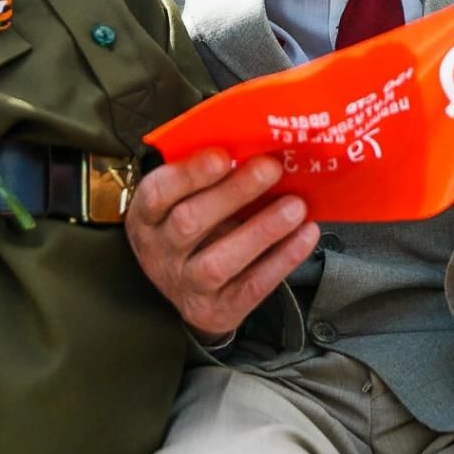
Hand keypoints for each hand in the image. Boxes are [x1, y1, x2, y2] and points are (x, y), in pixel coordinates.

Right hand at [124, 149, 319, 340]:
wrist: (190, 290)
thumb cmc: (196, 224)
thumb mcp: (187, 199)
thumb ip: (211, 174)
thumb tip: (258, 144)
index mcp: (147, 217)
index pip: (158, 193)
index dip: (189, 174)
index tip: (224, 154)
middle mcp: (160, 253)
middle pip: (188, 223)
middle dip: (232, 193)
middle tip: (271, 167)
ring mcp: (187, 286)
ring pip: (219, 262)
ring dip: (261, 231)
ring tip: (295, 205)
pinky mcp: (219, 310)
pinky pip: (252, 286)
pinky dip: (282, 259)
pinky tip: (305, 234)